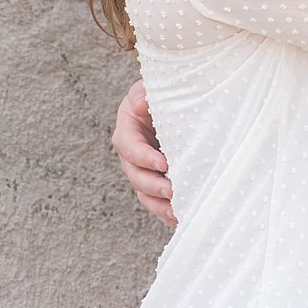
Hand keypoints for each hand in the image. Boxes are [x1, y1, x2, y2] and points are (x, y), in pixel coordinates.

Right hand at [112, 79, 174, 226]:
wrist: (173, 110)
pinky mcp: (156, 183)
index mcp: (127, 131)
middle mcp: (132, 156)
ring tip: (176, 211)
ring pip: (145, 194)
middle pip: (135, 175)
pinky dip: (166, 213)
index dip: (143, 157)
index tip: (162, 163)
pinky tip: (180, 218)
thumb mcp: (149, 89)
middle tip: (172, 191)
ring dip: (159, 205)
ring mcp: (143, 172)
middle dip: (153, 186)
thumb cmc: (161, 98)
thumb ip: (143, 95)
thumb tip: (140, 106)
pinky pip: (157, 203)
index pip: (129, 147)